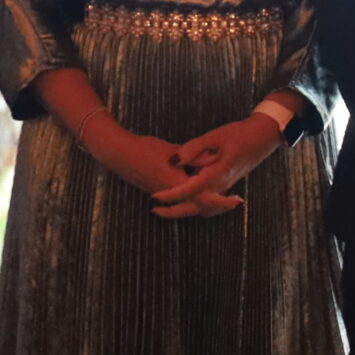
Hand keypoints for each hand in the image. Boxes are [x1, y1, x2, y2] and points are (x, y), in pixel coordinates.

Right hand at [84, 121, 240, 216]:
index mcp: (175, 182)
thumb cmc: (145, 148)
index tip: (237, 200)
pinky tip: (203, 191)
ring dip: (207, 203)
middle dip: (218, 206)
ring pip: (190, 205)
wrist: (118, 153)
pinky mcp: (158, 192)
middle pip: (199, 207)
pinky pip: (181, 201)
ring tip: (224, 198)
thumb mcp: (172, 150)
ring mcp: (163, 194)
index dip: (222, 200)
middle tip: (235, 201)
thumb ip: (194, 157)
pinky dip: (194, 199)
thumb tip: (215, 160)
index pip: (204, 197)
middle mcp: (170, 193)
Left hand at [151, 114, 282, 217]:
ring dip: (184, 210)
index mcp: (218, 173)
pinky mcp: (226, 184)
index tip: (155, 197)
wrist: (264, 137)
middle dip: (174, 211)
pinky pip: (209, 203)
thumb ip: (194, 148)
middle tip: (155, 210)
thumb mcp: (215, 136)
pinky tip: (185, 199)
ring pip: (203, 207)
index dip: (172, 195)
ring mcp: (225, 187)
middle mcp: (222, 185)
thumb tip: (175, 159)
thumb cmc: (241, 134)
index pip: (190, 190)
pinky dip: (196, 205)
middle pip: (196, 206)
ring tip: (165, 208)